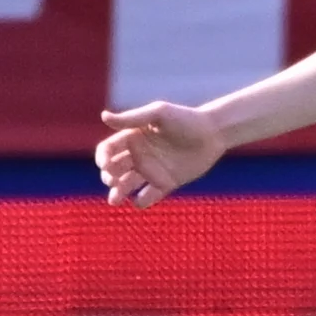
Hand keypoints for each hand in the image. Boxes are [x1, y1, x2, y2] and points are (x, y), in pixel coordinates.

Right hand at [96, 101, 224, 206]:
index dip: (103, 157)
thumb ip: (132, 118)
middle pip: (114, 170)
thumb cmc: (185, 119)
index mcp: (133, 137)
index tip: (106, 163)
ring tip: (115, 200)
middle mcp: (139, 155)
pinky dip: (140, 201)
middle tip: (112, 180)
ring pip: (126, 186)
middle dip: (109, 177)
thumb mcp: (158, 114)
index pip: (108, 149)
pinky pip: (147, 197)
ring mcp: (151, 171)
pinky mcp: (165, 184)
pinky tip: (139, 200)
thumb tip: (104, 116)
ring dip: (117, 193)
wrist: (213, 134)